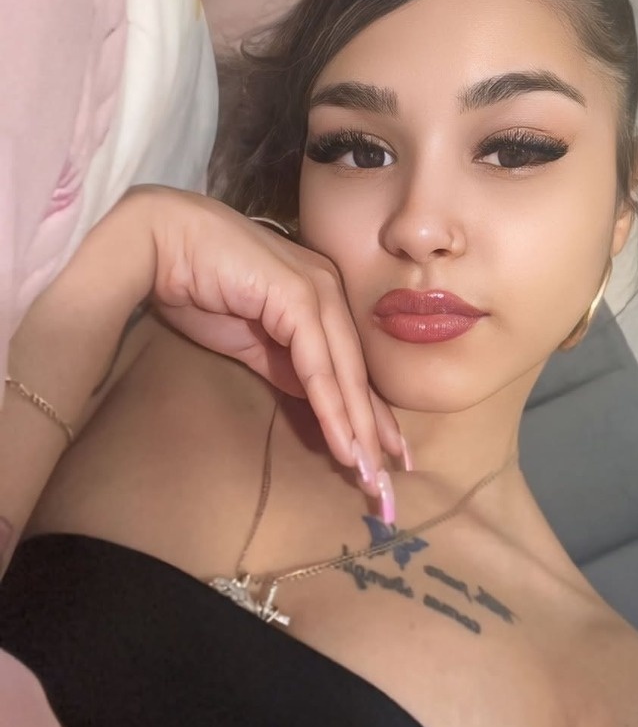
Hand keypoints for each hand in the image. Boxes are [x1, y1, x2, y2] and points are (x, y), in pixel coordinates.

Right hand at [130, 185, 401, 488]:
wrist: (161, 244)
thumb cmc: (198, 286)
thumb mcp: (253, 341)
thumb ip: (288, 367)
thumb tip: (318, 401)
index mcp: (321, 296)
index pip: (351, 364)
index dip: (368, 413)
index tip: (382, 456)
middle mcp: (328, 289)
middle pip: (358, 371)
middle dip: (374, 430)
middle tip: (386, 482)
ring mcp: (317, 289)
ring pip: (345, 371)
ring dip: (358, 428)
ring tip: (368, 473)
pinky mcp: (297, 295)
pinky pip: (318, 364)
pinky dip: (333, 406)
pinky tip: (345, 443)